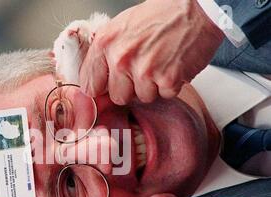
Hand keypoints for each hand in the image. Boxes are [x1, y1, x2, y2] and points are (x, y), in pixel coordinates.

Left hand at [80, 0, 223, 103]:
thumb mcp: (121, 27)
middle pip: (118, 97)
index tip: (109, 86)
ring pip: (142, 98)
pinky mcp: (168, 79)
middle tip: (143, 70)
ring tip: (161, 63)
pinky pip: (164, 96)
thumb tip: (94, 80)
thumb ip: (105, 54)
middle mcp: (121, 58)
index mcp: (105, 43)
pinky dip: (171, 85)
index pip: (90, 85)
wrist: (196, 7)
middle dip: (130, 89)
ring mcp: (145, 70)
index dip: (102, 88)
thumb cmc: (160, 15)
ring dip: (153, 87)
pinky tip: (174, 66)